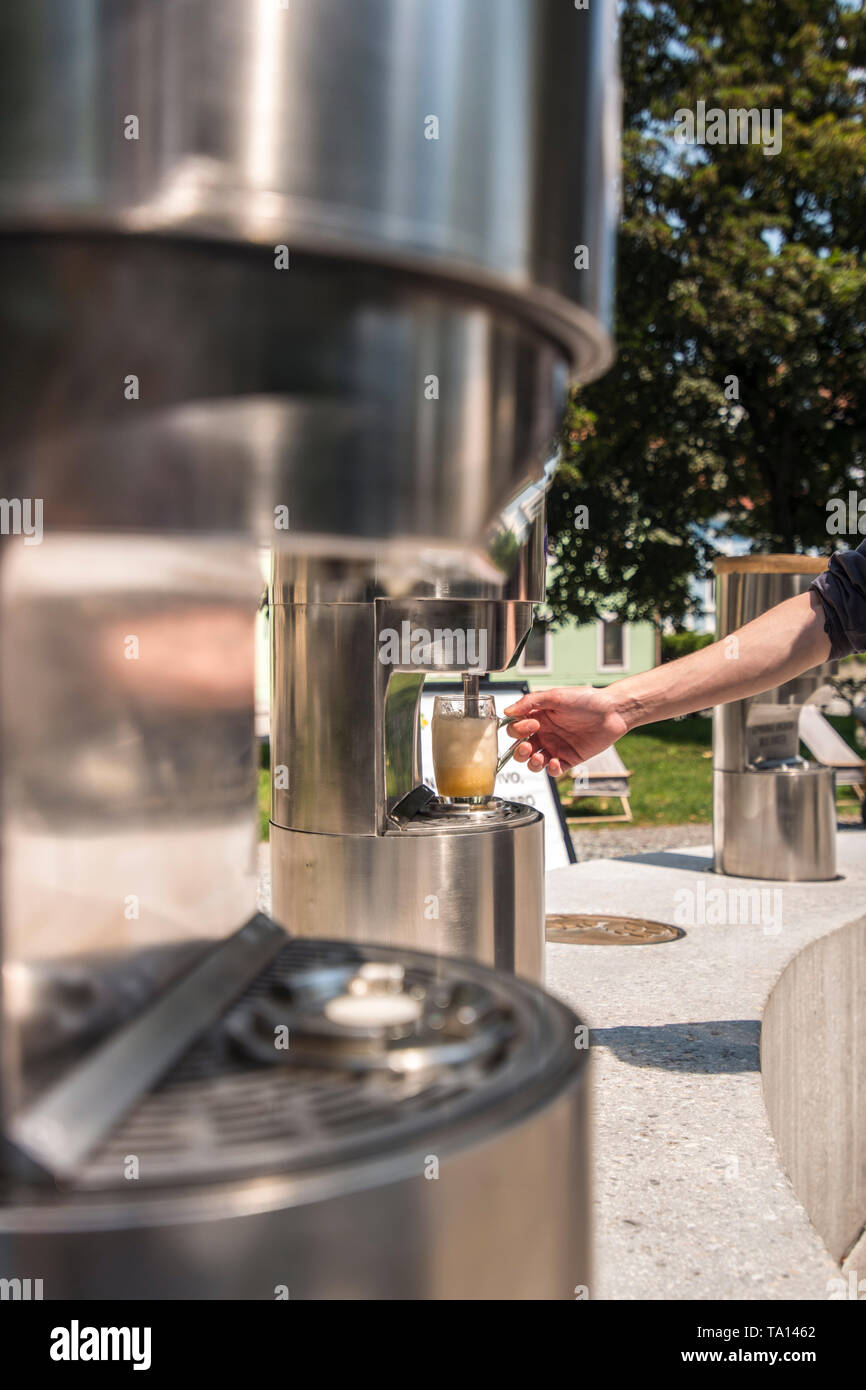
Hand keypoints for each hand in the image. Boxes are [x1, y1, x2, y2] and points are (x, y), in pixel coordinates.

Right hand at [503, 686, 628, 775]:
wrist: (612, 711)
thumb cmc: (586, 700)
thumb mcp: (555, 696)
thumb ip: (529, 702)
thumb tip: (508, 711)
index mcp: (538, 717)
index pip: (516, 729)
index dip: (518, 730)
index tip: (532, 724)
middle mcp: (545, 733)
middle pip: (520, 749)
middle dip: (519, 751)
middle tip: (528, 746)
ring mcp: (556, 747)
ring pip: (534, 762)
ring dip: (532, 763)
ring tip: (539, 757)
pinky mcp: (569, 758)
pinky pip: (554, 770)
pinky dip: (552, 769)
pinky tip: (556, 762)